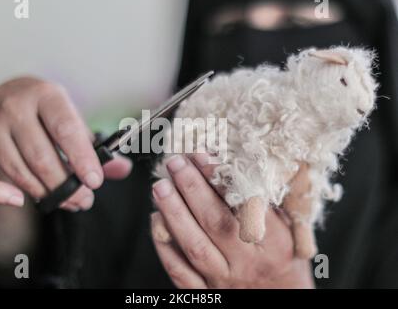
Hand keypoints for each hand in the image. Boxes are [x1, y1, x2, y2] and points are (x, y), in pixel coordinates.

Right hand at [0, 77, 131, 210]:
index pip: (65, 130)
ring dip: (44, 193)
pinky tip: (19, 200)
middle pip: (41, 156)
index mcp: (46, 95)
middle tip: (84, 200)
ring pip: (18, 171)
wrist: (8, 93)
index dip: (82, 159)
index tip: (95, 181)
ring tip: (67, 202)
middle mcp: (14, 107)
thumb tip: (122, 169)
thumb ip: (94, 145)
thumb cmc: (46, 110)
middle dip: (66, 186)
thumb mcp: (71, 117)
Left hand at [150, 154, 314, 287]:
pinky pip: (180, 272)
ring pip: (195, 246)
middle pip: (216, 222)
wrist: (284, 304)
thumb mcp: (292, 231)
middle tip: (175, 163)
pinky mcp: (206, 294)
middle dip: (192, 189)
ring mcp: (224, 280)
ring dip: (174, 213)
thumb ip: (274, 201)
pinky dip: (164, 246)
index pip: (245, 206)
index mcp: (275, 244)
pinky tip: (156, 219)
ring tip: (160, 186)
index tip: (204, 155)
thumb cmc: (286, 263)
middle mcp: (248, 263)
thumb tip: (258, 163)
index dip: (222, 179)